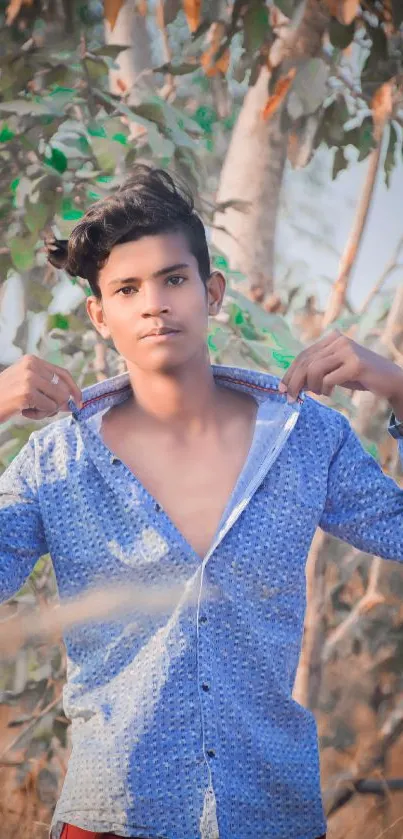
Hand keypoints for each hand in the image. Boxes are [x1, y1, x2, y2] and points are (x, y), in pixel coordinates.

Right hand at [0, 355, 82, 423]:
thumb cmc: (5, 397)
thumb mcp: (26, 385)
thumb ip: (48, 389)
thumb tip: (71, 401)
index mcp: (32, 360)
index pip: (63, 373)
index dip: (74, 388)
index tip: (79, 402)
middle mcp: (32, 366)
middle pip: (63, 389)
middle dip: (56, 404)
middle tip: (40, 409)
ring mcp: (30, 378)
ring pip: (58, 400)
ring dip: (46, 411)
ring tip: (29, 409)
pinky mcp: (27, 393)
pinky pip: (49, 408)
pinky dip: (39, 415)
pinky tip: (24, 412)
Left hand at [279, 330, 402, 408]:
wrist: (390, 380)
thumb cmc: (359, 376)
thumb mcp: (335, 369)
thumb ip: (316, 371)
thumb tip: (291, 384)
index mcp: (332, 338)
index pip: (303, 355)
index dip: (290, 372)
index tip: (282, 388)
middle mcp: (339, 340)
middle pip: (306, 362)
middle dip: (295, 382)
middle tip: (290, 398)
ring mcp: (348, 351)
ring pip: (314, 370)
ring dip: (312, 387)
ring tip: (320, 393)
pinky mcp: (355, 365)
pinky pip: (329, 379)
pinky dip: (325, 389)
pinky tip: (330, 393)